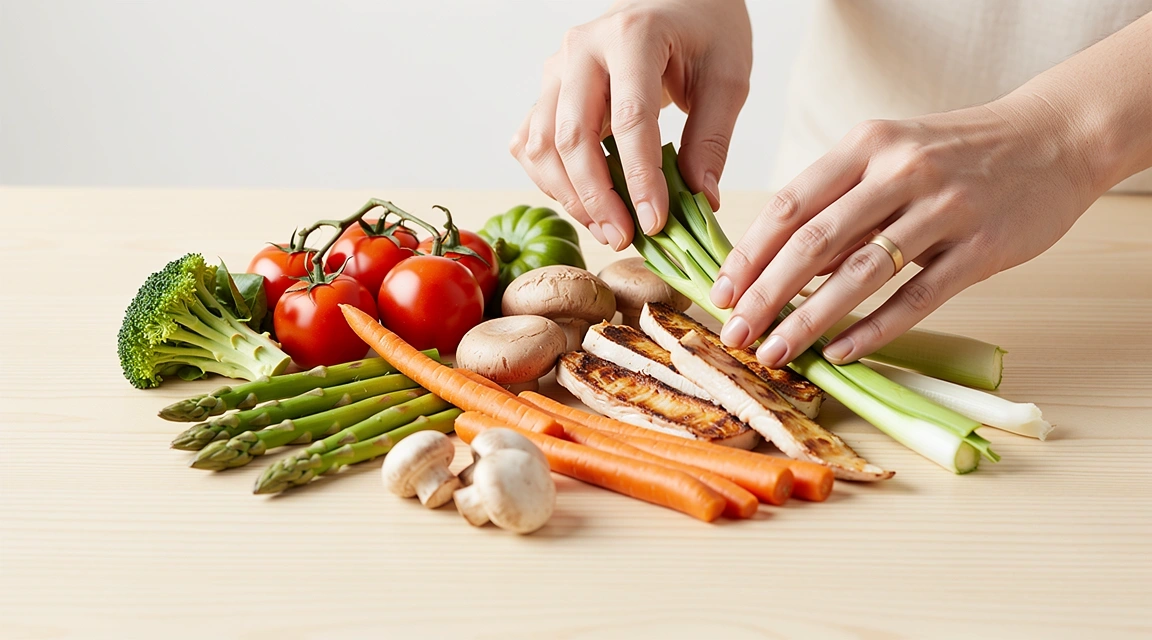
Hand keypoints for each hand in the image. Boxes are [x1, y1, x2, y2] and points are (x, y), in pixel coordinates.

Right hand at [509, 0, 751, 250]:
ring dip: (570, 196)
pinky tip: (585, 203)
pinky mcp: (547, 92)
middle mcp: (582, 49)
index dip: (640, 178)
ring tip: (608, 228)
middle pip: (572, 136)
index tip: (655, 222)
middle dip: (596, 197)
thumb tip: (701, 199)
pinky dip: (551, 180)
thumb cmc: (704, 32)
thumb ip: (712, 139)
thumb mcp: (726, 78)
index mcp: (631, 36)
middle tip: (625, 237)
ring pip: (542, 145)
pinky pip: (532, 144)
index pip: (630, 118)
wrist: (676, 1)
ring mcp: (556, 70)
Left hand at [712, 93, 1104, 366]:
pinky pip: (916, 297)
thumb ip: (839, 203)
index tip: (719, 293)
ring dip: (809, 320)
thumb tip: (780, 264)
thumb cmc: (955, 152)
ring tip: (775, 352)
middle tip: (735, 333)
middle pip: (813, 243)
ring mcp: (943, 209)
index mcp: (866, 145)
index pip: (790, 206)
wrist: (1053, 138)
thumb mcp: (890, 154)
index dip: (749, 254)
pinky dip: (873, 329)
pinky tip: (840, 353)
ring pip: (860, 274)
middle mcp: (900, 172)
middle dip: (765, 294)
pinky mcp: (980, 247)